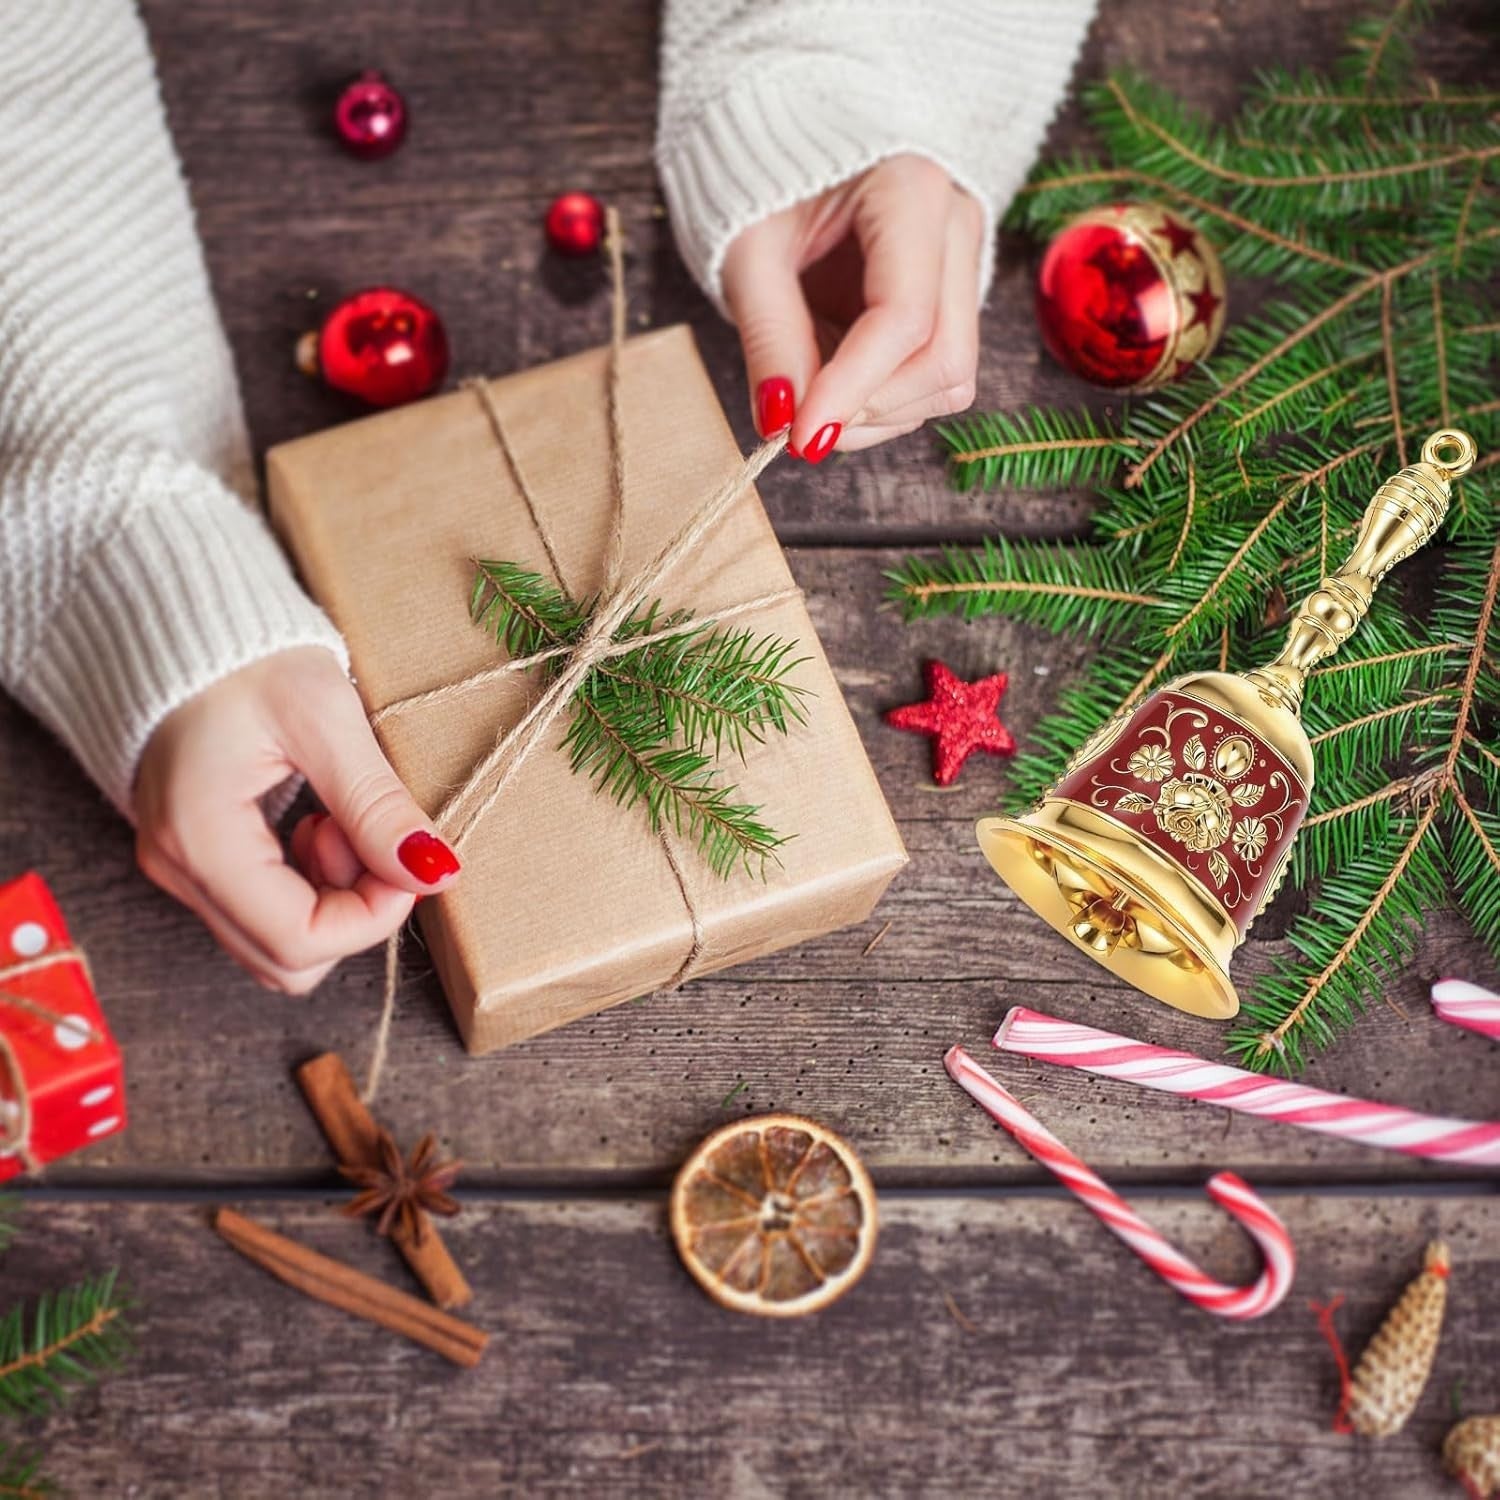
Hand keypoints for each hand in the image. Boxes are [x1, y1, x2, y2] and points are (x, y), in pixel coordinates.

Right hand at [134, 646, 460, 993]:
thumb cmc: (248, 654)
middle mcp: (178, 869)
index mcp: (201, 840)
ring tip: (338, 817)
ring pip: (275, 940)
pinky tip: (316, 819)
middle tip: (366, 832)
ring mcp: (180, 867)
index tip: (408, 862)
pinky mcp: (194, 855)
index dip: (372, 918)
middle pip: (285, 959)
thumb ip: (376, 804)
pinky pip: (262, 908)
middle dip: (350, 909)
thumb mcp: (324, 718)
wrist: (183, 616)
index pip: (299, 941)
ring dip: (330, 895)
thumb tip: (434, 872)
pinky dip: (306, 880)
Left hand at [720, 153, 982, 460]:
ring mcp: (962, 267)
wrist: (790, 141)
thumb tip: (782, 421)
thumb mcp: (748, 251)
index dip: (851, 389)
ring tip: (811, 400)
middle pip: (944, 360)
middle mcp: (956, 228)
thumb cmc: (766, 182)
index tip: (798, 435)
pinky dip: (883, 403)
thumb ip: (769, 336)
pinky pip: (935, 378)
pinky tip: (836, 385)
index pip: (904, 317)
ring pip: (949, 381)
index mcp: (911, 190)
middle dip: (869, 410)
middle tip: (798, 428)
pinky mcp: (950, 302)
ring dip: (878, 416)